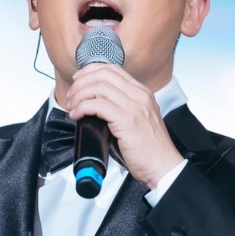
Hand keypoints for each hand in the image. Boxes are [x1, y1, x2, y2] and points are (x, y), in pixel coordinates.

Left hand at [64, 64, 183, 187]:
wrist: (163, 165)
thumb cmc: (149, 149)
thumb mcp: (138, 120)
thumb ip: (122, 108)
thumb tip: (95, 105)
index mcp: (142, 93)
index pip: (113, 70)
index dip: (91, 71)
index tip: (78, 81)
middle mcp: (140, 95)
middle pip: (103, 75)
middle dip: (82, 83)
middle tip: (72, 96)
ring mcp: (134, 107)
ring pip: (99, 87)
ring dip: (79, 96)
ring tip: (72, 107)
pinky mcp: (127, 121)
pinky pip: (98, 105)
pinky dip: (82, 108)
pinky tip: (77, 116)